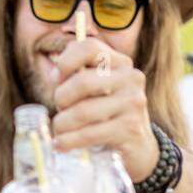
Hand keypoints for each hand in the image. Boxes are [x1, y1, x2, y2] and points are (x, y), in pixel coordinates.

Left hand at [51, 38, 157, 180]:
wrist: (138, 145)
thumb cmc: (107, 114)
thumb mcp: (95, 90)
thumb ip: (76, 75)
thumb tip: (54, 72)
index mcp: (120, 62)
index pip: (89, 47)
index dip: (66, 61)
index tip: (55, 78)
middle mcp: (130, 77)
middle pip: (82, 82)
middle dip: (61, 98)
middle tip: (59, 110)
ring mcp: (132, 103)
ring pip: (83, 111)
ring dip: (62, 123)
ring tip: (58, 131)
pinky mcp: (129, 128)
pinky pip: (89, 134)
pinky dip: (68, 141)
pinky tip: (60, 144)